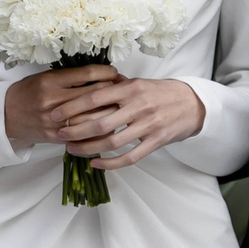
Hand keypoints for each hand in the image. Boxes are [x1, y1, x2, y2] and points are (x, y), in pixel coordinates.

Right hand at [4, 62, 119, 151]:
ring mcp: (56, 121)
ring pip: (95, 117)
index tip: (114, 72)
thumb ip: (71, 77)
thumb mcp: (46, 77)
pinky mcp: (57, 137)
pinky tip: (108, 124)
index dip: (106, 72)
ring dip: (111, 111)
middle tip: (122, 89)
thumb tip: (101, 75)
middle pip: (95, 95)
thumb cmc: (29, 92)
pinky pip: (86, 134)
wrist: (7, 115)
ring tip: (119, 106)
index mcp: (51, 81)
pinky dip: (100, 129)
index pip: (88, 74)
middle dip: (113, 91)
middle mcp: (54, 101)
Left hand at [49, 68, 205, 169]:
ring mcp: (148, 125)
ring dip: (88, 148)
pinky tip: (96, 164)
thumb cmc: (161, 93)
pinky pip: (130, 157)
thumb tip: (87, 84)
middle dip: (75, 131)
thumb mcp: (138, 83)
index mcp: (130, 88)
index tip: (55, 114)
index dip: (72, 107)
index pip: (94, 97)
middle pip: (100, 123)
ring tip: (72, 150)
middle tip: (59, 135)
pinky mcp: (156, 141)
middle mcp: (138, 106)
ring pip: (112, 142)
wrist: (192, 104)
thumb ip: (115, 86)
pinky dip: (110, 163)